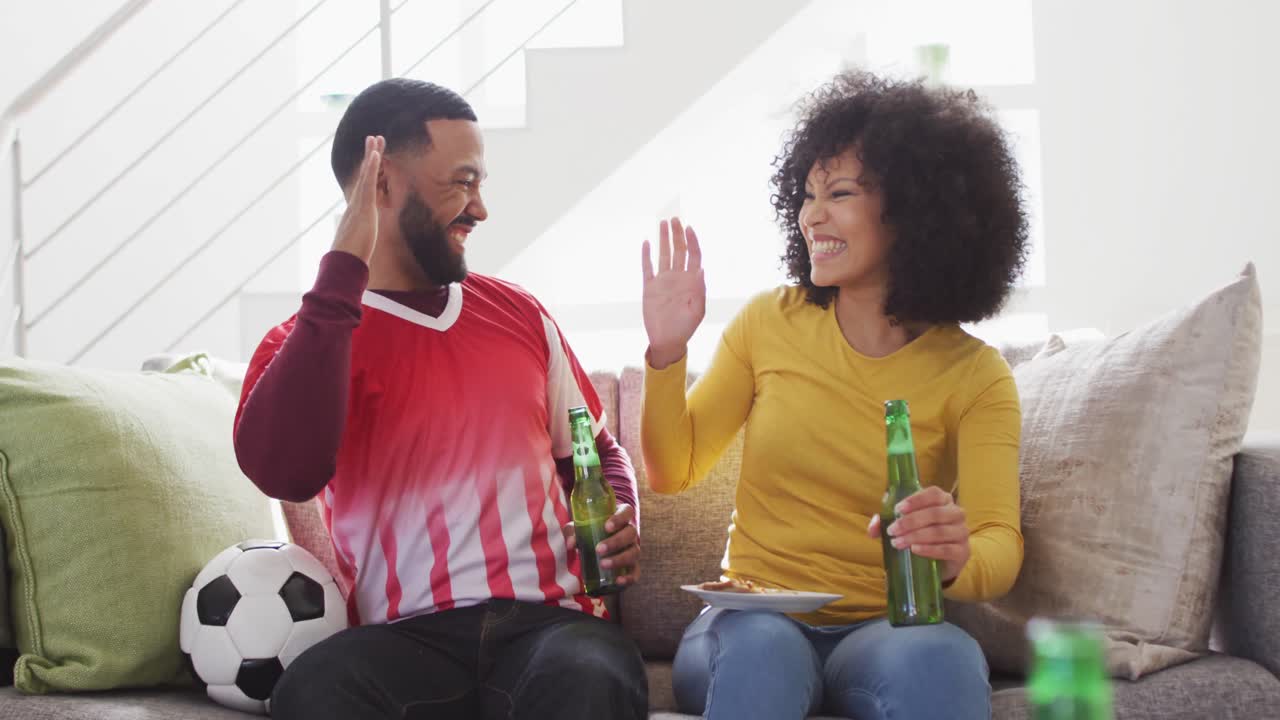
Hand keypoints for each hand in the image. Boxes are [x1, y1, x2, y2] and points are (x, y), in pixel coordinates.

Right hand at [331, 135, 384, 263]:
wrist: (343, 264)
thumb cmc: (350, 260)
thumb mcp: (360, 248)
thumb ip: (360, 245)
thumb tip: (359, 251)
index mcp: (358, 213)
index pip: (366, 188)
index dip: (370, 173)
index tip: (373, 158)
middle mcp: (356, 204)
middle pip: (365, 176)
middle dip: (370, 157)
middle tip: (373, 139)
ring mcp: (358, 204)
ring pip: (366, 175)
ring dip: (371, 155)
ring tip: (375, 138)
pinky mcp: (363, 206)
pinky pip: (368, 183)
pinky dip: (371, 167)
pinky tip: (375, 154)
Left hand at [563, 504, 640, 585]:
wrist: (598, 547)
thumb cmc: (590, 532)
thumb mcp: (580, 528)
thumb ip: (573, 532)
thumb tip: (570, 544)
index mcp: (620, 517)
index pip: (627, 512)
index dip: (619, 518)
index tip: (606, 527)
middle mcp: (630, 533)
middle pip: (631, 534)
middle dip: (616, 542)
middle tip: (598, 549)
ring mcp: (633, 550)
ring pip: (633, 553)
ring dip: (619, 559)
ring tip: (603, 564)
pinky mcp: (632, 567)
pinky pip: (635, 573)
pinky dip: (629, 578)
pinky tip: (618, 581)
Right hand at [641, 217, 705, 368]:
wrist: (667, 341)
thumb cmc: (685, 328)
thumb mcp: (697, 311)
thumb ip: (699, 291)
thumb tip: (701, 270)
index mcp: (691, 282)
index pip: (693, 256)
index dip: (692, 242)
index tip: (689, 228)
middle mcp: (677, 277)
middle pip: (679, 251)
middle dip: (677, 234)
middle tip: (675, 219)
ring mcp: (663, 281)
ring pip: (664, 255)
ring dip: (664, 239)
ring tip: (663, 223)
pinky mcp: (650, 287)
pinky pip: (647, 268)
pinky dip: (646, 255)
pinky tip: (647, 243)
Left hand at [868, 486, 969, 582]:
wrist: (939, 562)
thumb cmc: (921, 535)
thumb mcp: (903, 525)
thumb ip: (886, 522)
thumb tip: (873, 525)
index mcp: (943, 500)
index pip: (933, 493)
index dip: (916, 500)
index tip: (898, 509)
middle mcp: (956, 513)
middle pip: (935, 513)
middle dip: (910, 521)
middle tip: (892, 530)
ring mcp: (962, 532)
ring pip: (940, 531)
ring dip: (916, 536)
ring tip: (898, 543)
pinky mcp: (962, 551)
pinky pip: (946, 549)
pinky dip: (929, 549)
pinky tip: (914, 550)